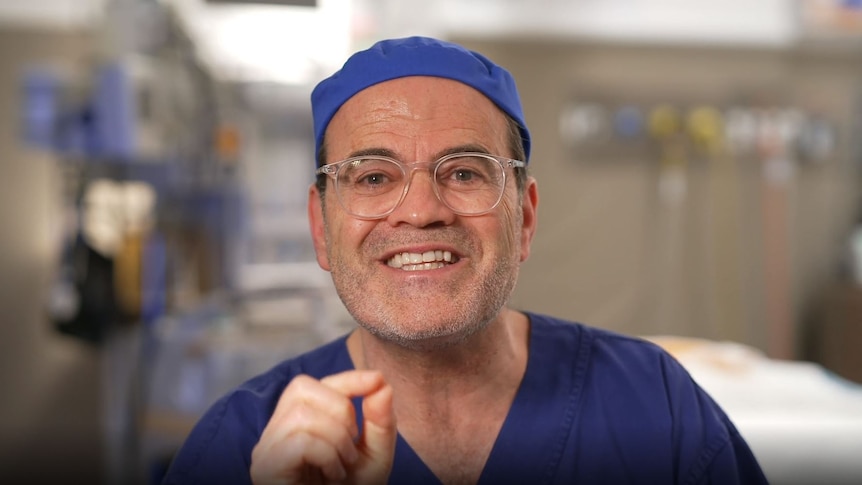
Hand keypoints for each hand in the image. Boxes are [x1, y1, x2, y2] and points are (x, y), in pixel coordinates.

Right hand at [250, 370, 395, 483]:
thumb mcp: (374, 456)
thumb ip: (380, 420)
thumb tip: (380, 382)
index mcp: (296, 425)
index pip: (312, 383)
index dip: (347, 377)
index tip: (377, 380)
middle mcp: (275, 434)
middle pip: (301, 387)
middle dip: (341, 410)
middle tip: (350, 447)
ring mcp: (266, 451)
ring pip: (302, 414)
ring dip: (337, 439)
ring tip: (342, 467)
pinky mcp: (266, 470)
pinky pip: (299, 441)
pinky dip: (327, 454)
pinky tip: (332, 475)